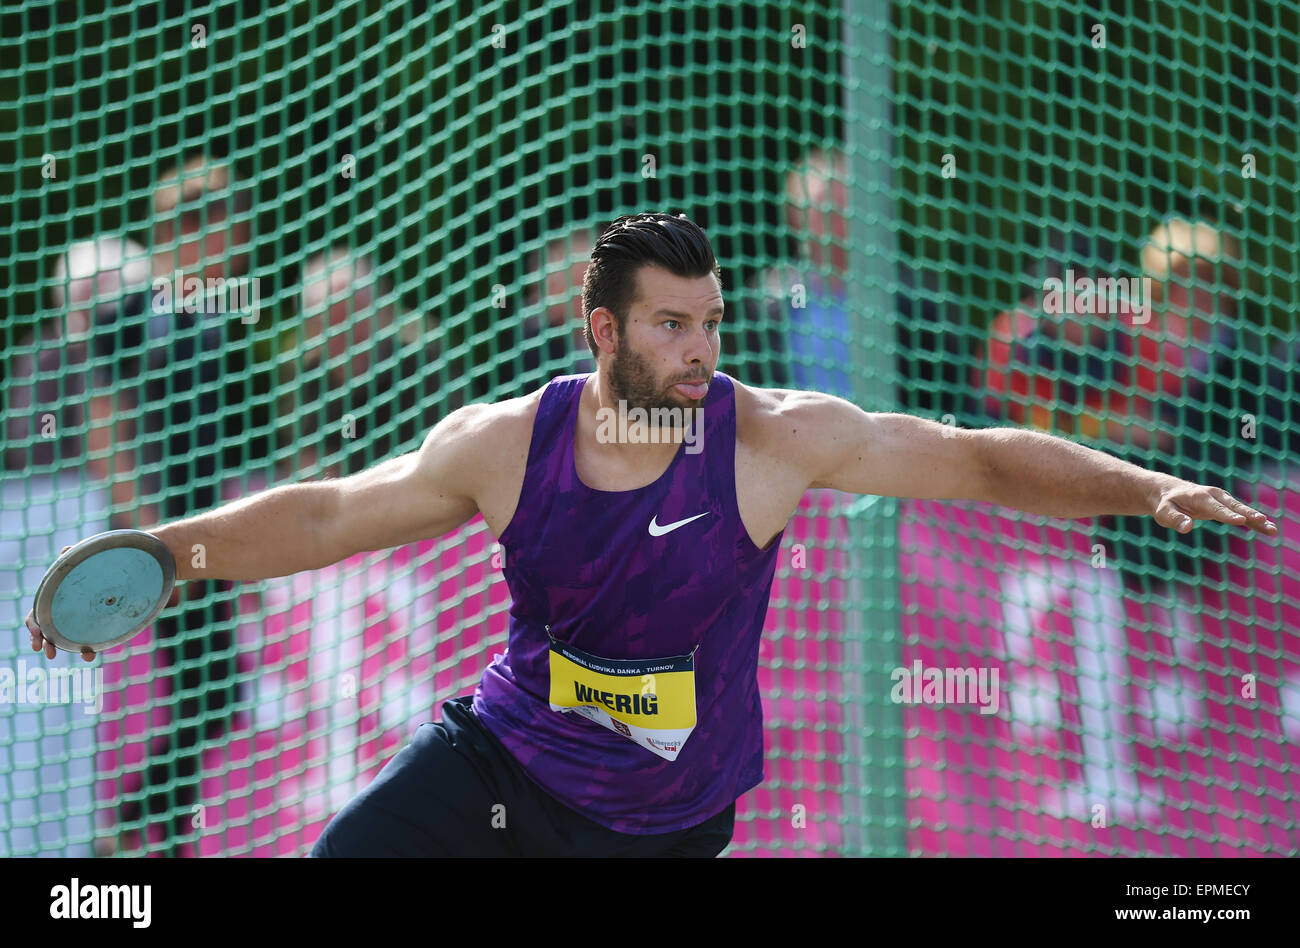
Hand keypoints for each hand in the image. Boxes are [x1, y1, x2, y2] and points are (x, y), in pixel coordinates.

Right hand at [26, 546, 96, 661]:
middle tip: (47, 652)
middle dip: (44, 641)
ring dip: (61, 648)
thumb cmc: (99, 563)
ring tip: (63, 657)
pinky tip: (90, 654)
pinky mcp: (93, 624)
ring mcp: (78, 618)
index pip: (37, 613)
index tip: (37, 633)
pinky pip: (85, 639)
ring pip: (64, 637)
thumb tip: (66, 551)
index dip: (34, 624)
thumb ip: (74, 554)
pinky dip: (85, 649)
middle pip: (47, 629)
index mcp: (56, 597)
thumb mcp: (85, 557)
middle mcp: (64, 610)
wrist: (125, 571)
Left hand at [1152, 481, 1277, 536]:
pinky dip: (1253, 520)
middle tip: (1263, 521)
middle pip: (1233, 507)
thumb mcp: (1164, 512)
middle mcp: (1213, 496)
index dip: (1228, 515)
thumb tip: (1187, 528)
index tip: (1241, 520)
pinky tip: (1267, 528)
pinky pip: (1240, 512)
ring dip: (1257, 518)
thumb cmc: (1164, 504)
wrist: (1165, 491)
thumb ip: (1175, 519)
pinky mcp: (1223, 504)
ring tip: (1272, 529)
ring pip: (1241, 509)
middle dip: (1249, 514)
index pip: (1216, 508)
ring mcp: (1220, 499)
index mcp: (1199, 497)